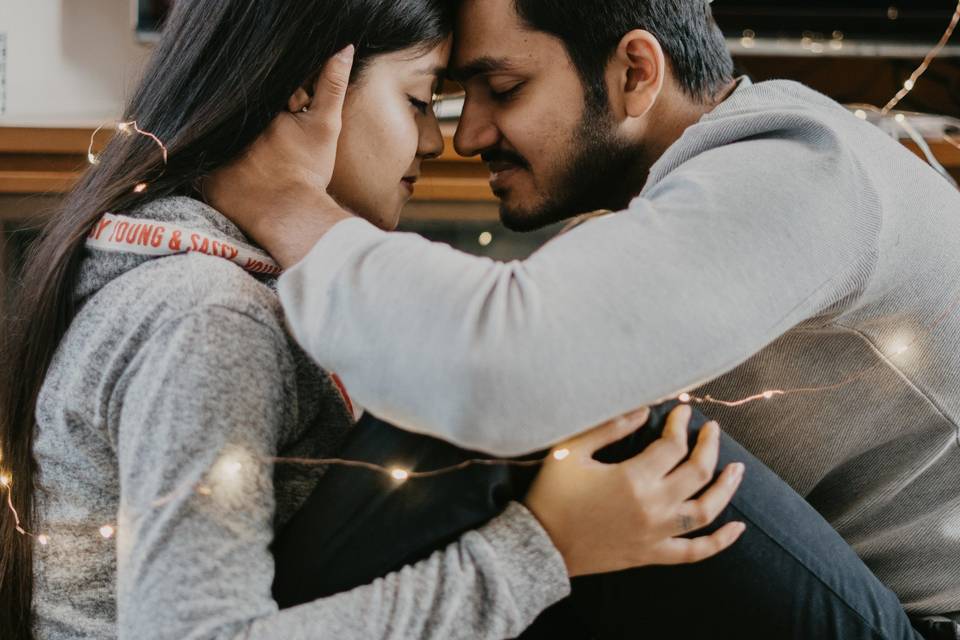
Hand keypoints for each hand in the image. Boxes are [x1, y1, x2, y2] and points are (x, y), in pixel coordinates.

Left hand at [204, 45, 356, 267]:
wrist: (292, 215)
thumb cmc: (308, 170)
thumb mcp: (325, 125)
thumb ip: (331, 85)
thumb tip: (344, 49)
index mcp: (254, 110)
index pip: (255, 97)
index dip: (275, 107)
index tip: (284, 118)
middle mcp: (228, 129)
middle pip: (233, 117)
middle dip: (249, 123)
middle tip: (273, 147)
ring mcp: (212, 155)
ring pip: (217, 140)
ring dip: (229, 143)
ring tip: (256, 161)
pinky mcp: (204, 179)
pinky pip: (204, 168)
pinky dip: (214, 167)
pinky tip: (236, 174)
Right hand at [524, 405, 745, 576]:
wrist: (541, 544)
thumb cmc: (552, 495)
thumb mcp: (571, 452)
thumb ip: (608, 428)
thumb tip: (643, 411)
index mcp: (634, 477)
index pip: (673, 444)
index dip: (681, 424)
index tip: (681, 411)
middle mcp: (653, 505)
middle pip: (698, 471)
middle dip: (709, 445)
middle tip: (711, 430)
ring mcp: (657, 533)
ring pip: (707, 510)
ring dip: (727, 488)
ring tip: (737, 469)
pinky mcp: (653, 555)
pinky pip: (696, 552)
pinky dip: (721, 542)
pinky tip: (739, 529)